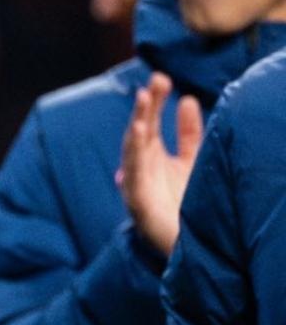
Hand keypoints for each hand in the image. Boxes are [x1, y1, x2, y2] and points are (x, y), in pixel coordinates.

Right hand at [118, 71, 203, 255]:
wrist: (188, 245)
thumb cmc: (186, 204)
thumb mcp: (191, 162)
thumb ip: (188, 134)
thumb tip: (188, 99)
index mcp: (151, 155)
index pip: (150, 122)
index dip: (155, 101)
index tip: (163, 78)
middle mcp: (140, 166)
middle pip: (140, 130)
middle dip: (146, 105)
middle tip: (156, 80)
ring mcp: (136, 183)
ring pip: (132, 148)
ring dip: (137, 123)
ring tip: (143, 100)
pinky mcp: (136, 201)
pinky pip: (132, 173)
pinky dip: (134, 152)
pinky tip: (138, 133)